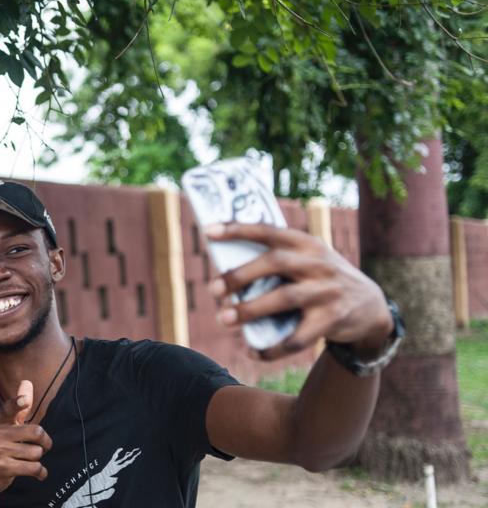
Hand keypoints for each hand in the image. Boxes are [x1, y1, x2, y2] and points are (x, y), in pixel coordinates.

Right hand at [0, 380, 52, 507]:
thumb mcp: (4, 426)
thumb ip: (18, 407)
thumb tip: (27, 382)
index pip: (9, 408)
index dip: (17, 404)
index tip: (24, 401)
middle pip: (36, 432)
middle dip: (46, 442)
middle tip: (44, 446)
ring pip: (36, 452)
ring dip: (38, 460)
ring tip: (30, 461)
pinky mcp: (3, 467)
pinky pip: (34, 468)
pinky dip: (40, 472)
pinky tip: (38, 473)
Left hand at [206, 223, 393, 359]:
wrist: (371, 306)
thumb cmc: (321, 280)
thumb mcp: (309, 260)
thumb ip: (278, 262)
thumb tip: (226, 274)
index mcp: (307, 243)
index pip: (269, 230)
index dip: (238, 229)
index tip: (209, 232)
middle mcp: (318, 263)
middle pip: (275, 263)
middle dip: (240, 275)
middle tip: (214, 290)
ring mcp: (327, 291)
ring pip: (284, 299)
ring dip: (250, 309)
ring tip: (223, 318)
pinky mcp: (332, 320)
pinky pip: (297, 337)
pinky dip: (272, 347)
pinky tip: (253, 351)